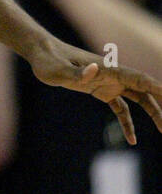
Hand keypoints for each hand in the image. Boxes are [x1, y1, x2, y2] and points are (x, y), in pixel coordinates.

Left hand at [26, 38, 161, 144]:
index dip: (157, 87)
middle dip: (161, 103)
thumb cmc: (48, 60)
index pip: (139, 78)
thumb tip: (94, 70)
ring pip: (138, 98)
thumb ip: (76, 72)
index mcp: (108, 68)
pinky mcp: (101, 90)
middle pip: (145, 90)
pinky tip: (132, 139)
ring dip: (152, 112)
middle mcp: (113, 74)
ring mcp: (109, 82)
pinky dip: (128, 123)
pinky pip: (121, 108)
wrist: (42, 54)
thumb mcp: (58, 69)